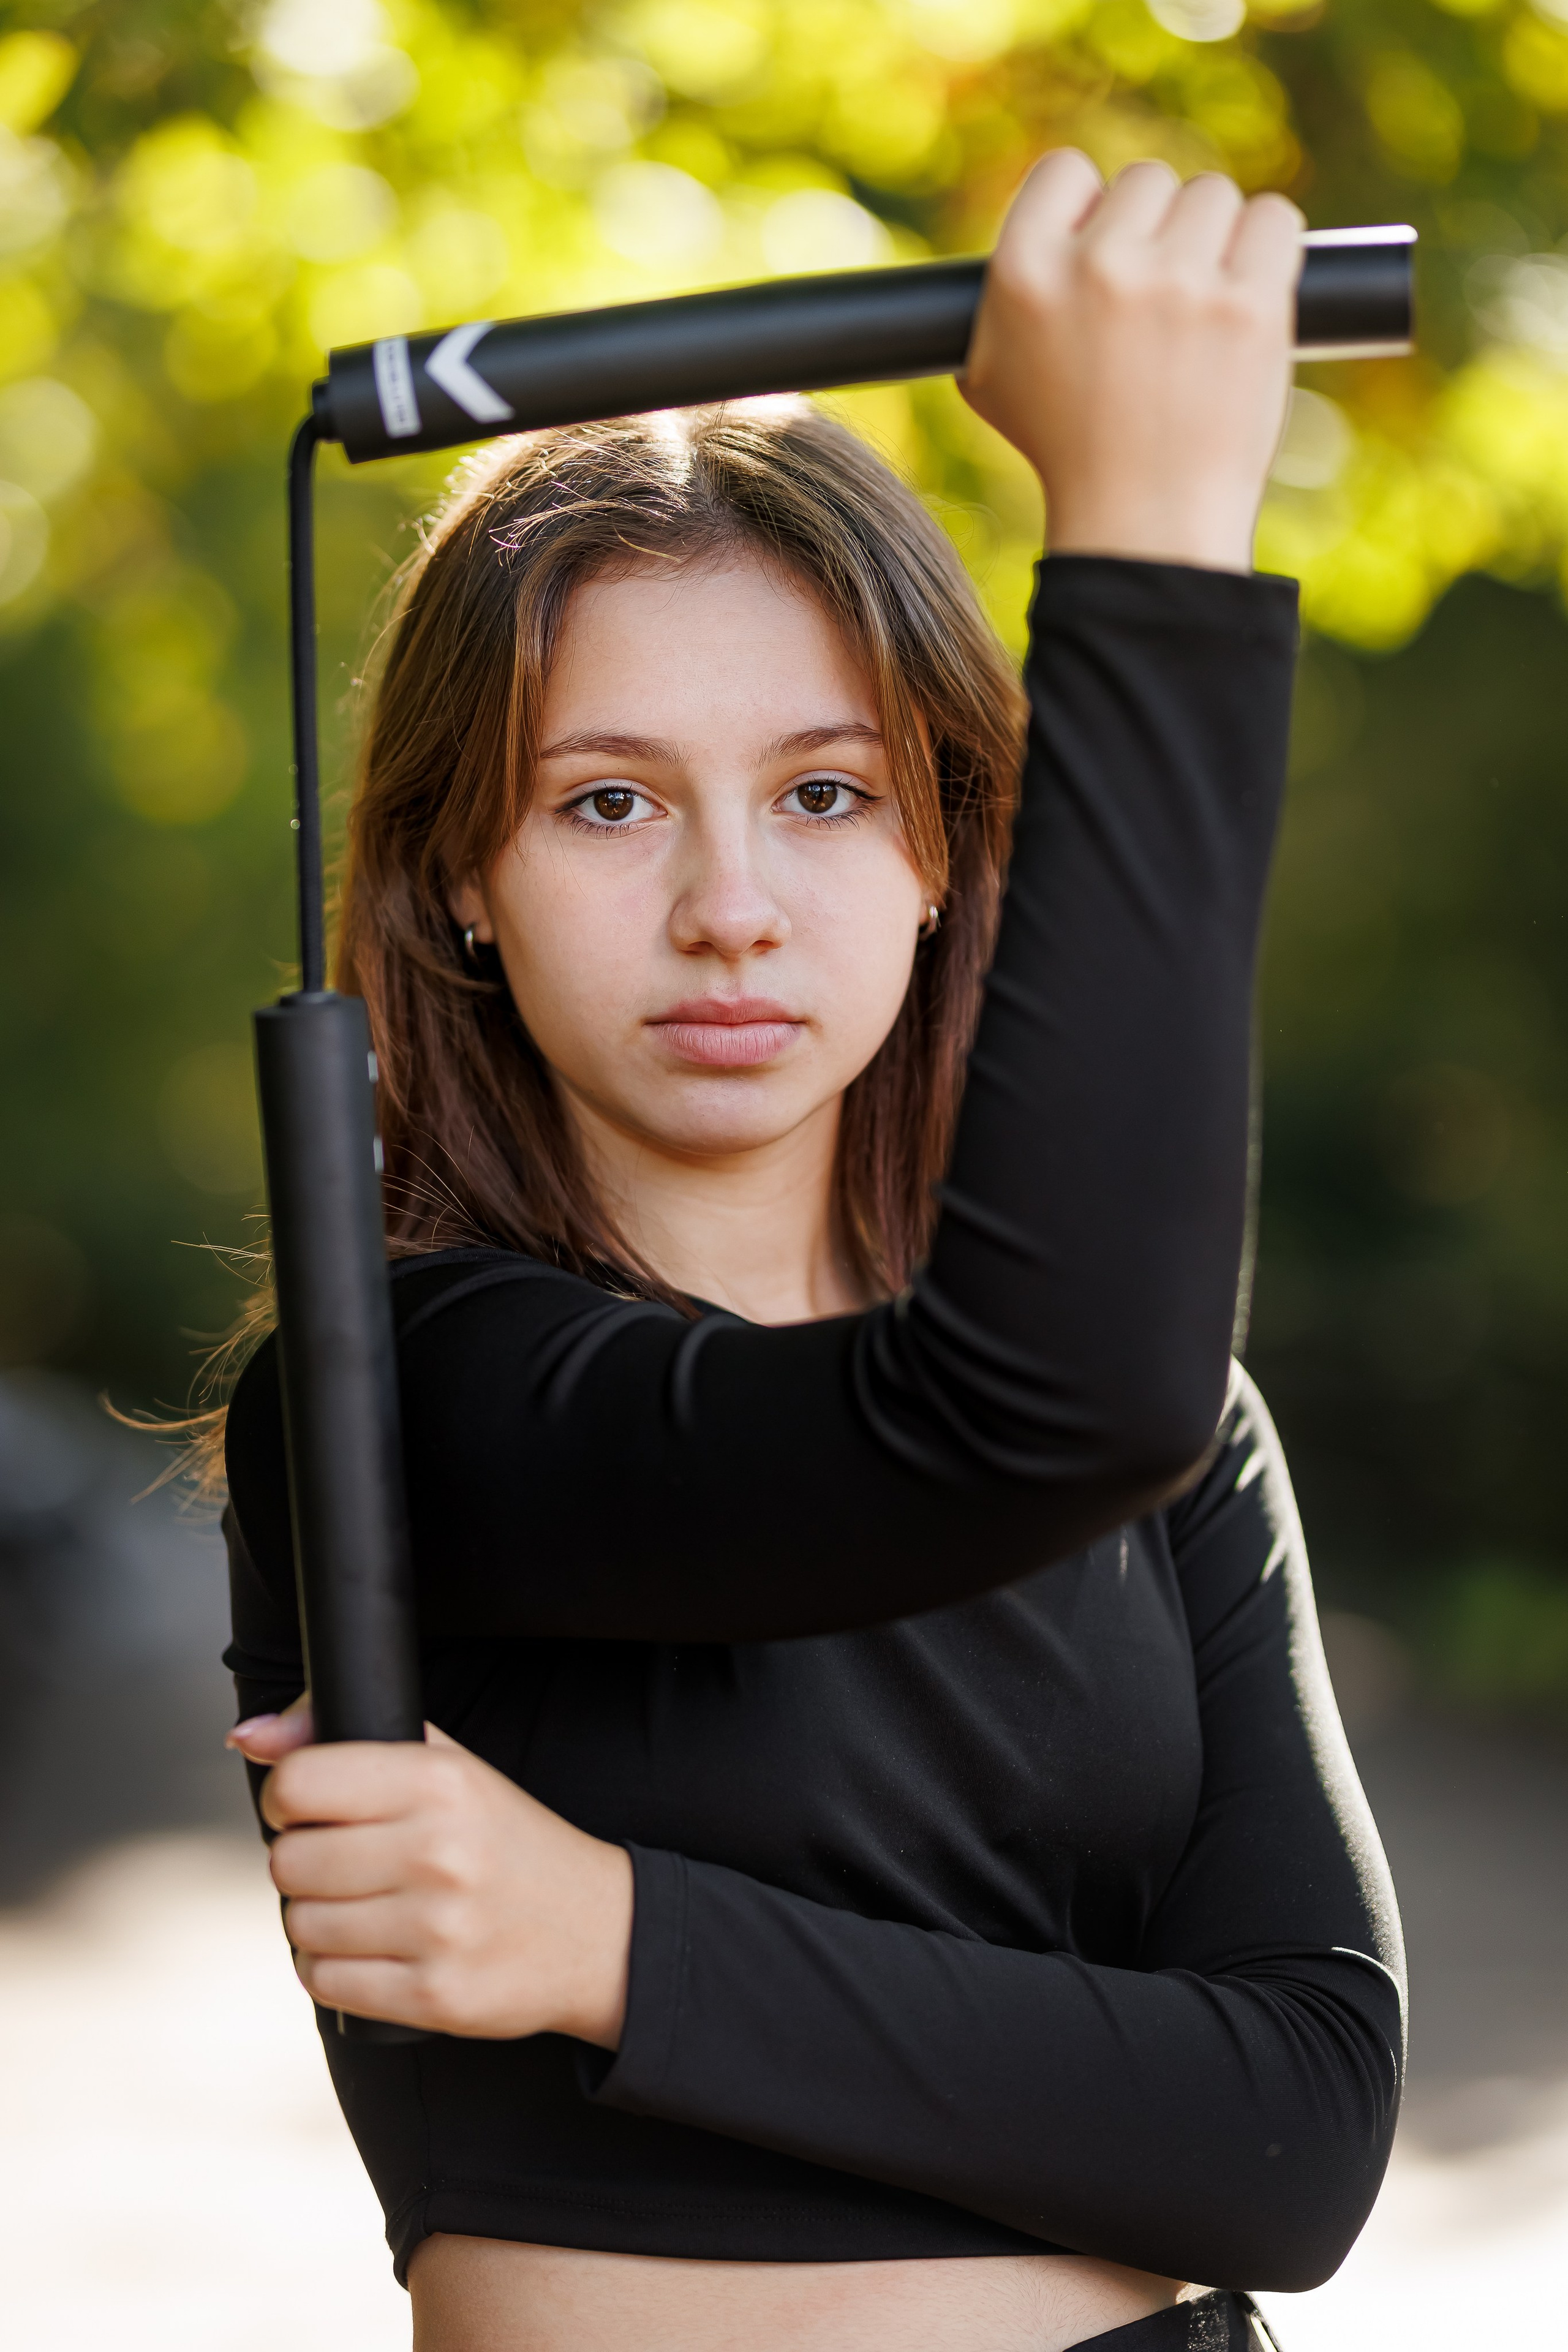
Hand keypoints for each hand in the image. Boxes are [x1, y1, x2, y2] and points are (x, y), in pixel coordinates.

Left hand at [241, 1719, 632, 2043]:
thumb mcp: (449, 1766)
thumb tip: (248, 1737)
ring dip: (316, 1920)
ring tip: (363, 1907)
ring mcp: (437, 1931)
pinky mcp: (434, 1998)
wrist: (596, 1930)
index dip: (287, 1798)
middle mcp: (439, 1852)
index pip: (299, 1783)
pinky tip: (371, 1949)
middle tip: (342, 1863)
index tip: (310, 1809)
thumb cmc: (506, 1841)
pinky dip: (333, 1968)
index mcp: (441, 1781)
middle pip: (289, 1861)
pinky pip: (326, 1983)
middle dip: (302, 1863)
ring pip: (301, 1926)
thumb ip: (344, 1736)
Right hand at [962, 150, 1302, 573]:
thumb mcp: (991, 375)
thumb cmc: (1067, 453)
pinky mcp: (1250, 305)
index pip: (1065, 171)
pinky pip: (1274, 220)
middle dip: (1158, 231)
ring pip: (1212, 195)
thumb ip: (1005, 293)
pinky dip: (1268, 249)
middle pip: (1147, 180)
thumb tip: (1039, 230)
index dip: (1090, 208)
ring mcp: (1179, 283)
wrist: (1143, 524)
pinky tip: (1250, 294)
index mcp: (1024, 274)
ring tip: (1203, 309)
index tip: (1108, 252)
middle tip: (1161, 301)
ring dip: (1214, 240)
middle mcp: (1099, 266)